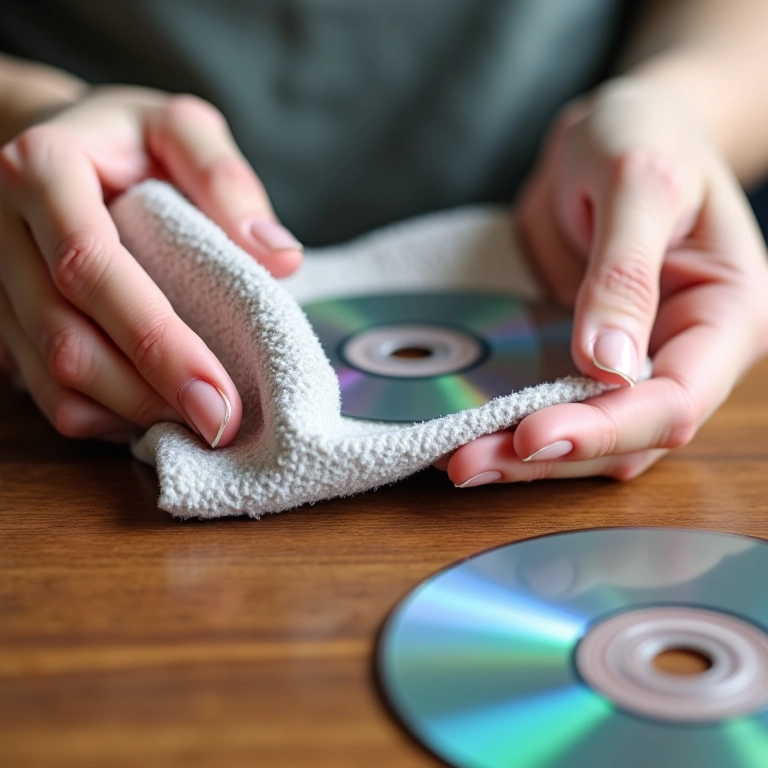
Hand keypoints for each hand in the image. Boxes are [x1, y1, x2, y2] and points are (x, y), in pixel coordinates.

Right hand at [0, 86, 302, 445]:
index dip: (156, 340)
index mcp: (42, 172)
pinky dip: (99, 416)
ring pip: (49, 377)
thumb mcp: (179, 128)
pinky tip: (150, 414)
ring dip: (125, 414)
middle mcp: (0, 231)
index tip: (218, 394)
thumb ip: (226, 179)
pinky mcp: (2, 321)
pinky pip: (41, 390)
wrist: (51, 143)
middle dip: (149, 396)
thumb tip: (280, 257)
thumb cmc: (126, 139)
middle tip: (221, 426)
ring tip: (193, 424)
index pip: (91, 268)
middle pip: (66, 338)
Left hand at [442, 78, 767, 485]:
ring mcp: (635, 364)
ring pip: (589, 439)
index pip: (675, 401)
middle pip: (627, 438)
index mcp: (726, 315)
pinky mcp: (587, 360)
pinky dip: (511, 426)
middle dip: (550, 457)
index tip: (532, 433)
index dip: (605, 428)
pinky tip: (466, 432)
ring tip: (457, 460)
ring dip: (523, 456)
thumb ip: (624, 274)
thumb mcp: (637, 182)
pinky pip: (555, 408)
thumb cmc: (643, 136)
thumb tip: (608, 366)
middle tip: (468, 462)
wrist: (614, 133)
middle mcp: (686, 353)